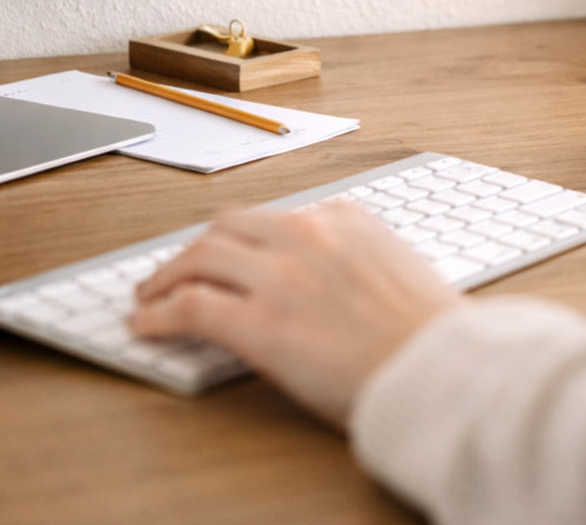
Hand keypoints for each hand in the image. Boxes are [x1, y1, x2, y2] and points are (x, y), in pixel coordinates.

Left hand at [129, 201, 457, 428]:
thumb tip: (332, 280)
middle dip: (200, 246)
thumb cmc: (431, 333)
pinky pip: (192, 308)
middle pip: (230, 225)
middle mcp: (308, 233)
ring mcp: (280, 275)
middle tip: (183, 267)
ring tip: (151, 293)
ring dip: (169, 274)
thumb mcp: (400, 269)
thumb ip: (360, 259)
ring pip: (201, 255)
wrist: (440, 368)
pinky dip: (160, 312)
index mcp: (346, 217)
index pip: (278, 218)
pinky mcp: (259, 324)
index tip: (234, 254)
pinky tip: (146, 324)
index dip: (246, 240)